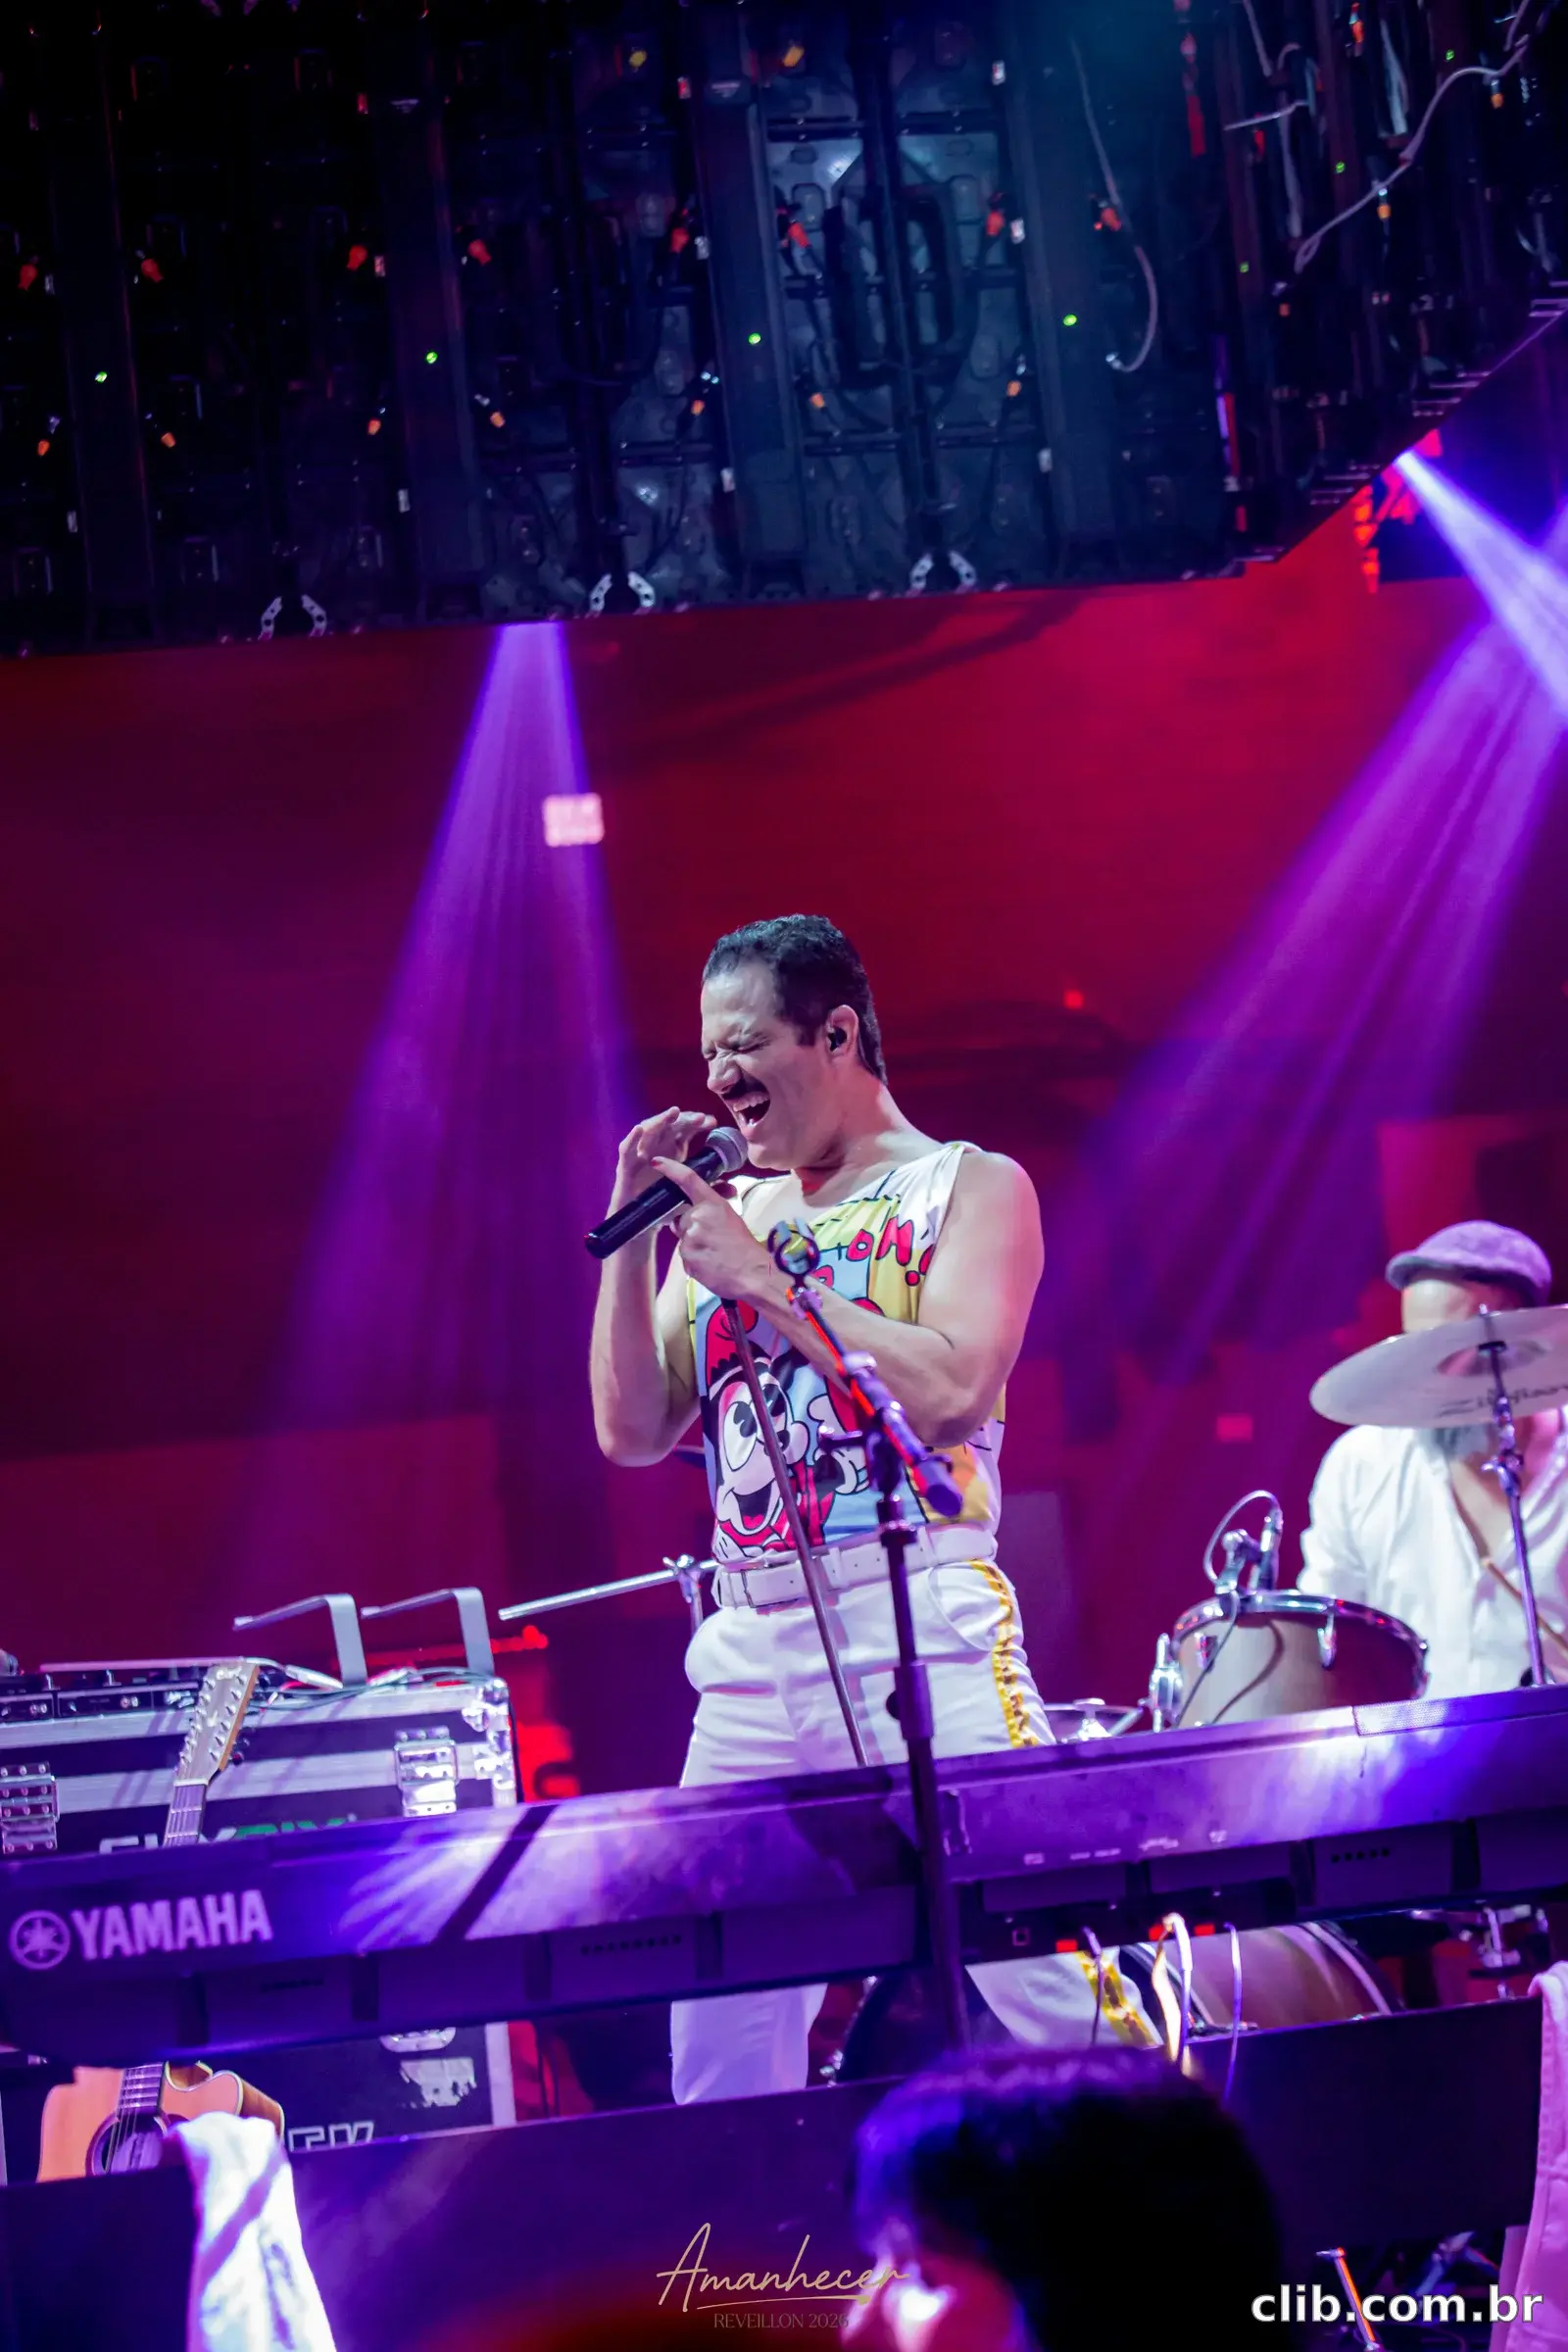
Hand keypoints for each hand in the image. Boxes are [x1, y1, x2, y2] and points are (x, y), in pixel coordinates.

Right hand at [606, 1107, 715, 1219]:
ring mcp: (641, 1154)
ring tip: (673, 1112)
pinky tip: (638, 1129)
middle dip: (685, 1119)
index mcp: (674, 1149)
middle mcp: (658, 1146)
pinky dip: (632, 1139)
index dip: (697, 1123)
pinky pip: (627, 1149)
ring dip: (661, 1120)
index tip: (712, 1122)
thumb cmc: (664, 1202)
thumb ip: (710, 1189)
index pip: (686, 1130)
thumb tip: (733, 1188)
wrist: (641, 1220)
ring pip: (649, 1130)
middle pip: (670, 1126)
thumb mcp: (690, 1194)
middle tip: (699, 1118)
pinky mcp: (626, 1166)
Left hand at [653, 1159, 773, 1306]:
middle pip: (682, 1219)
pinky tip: (710, 1264)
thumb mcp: (731, 1219)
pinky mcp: (686, 1258)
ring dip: (693, 1245)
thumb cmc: (746, 1247)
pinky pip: (685, 1256)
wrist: (752, 1274)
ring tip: (714, 1254)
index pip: (688, 1180)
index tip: (656, 1162)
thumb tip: (699, 1209)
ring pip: (683, 1239)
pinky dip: (694, 1260)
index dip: (670, 1169)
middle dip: (691, 1227)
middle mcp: (697, 1217)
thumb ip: (711, 1210)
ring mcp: (690, 1239)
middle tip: (712, 1239)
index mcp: (712, 1204)